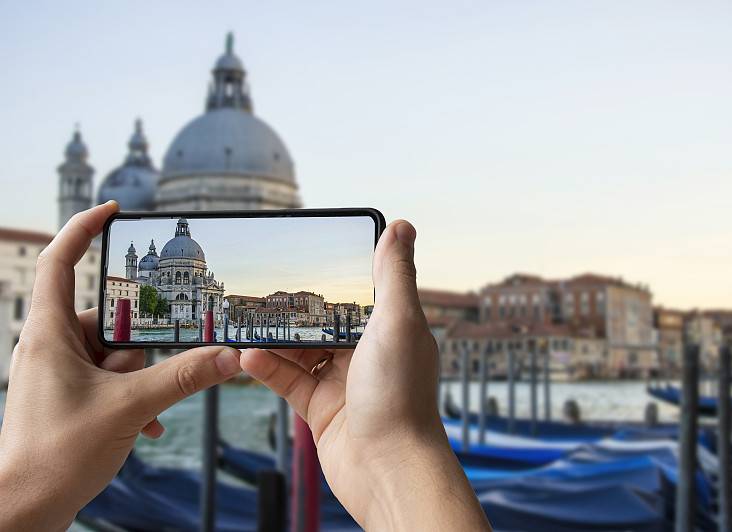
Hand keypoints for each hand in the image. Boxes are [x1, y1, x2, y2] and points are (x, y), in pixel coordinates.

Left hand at [0, 202, 242, 531]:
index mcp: (49, 334)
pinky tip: (144, 424)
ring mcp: (59, 372)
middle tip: (142, 377)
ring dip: (138, 380)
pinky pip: (109, 379)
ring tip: (140, 412)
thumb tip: (226, 356)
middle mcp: (50, 346)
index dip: (83, 229)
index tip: (114, 211)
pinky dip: (131, 396)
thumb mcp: (128, 408)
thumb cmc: (53, 457)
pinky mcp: (69, 394)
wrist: (23, 510)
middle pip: (106, 318)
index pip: (60, 262)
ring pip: (113, 353)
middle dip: (136, 348)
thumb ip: (182, 377)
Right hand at [240, 221, 490, 530]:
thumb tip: (402, 226)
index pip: (361, 293)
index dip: (337, 275)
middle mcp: (369, 355)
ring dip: (276, 338)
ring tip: (248, 319)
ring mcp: (343, 382)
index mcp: (393, 331)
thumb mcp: (399, 322)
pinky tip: (247, 355)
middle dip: (297, 308)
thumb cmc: (401, 395)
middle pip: (326, 322)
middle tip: (265, 289)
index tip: (310, 255)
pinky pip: (289, 380)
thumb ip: (394, 274)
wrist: (387, 468)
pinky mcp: (320, 408)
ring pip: (302, 350)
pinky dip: (268, 367)